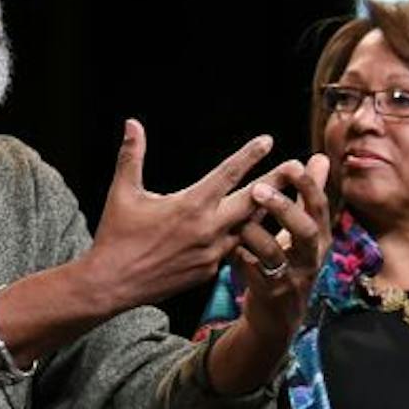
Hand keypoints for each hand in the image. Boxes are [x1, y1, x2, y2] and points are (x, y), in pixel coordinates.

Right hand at [84, 121, 274, 309]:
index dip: (249, 155)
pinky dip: (243, 236)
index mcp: (190, 205)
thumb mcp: (122, 193)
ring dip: (265, 211)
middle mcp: (208, 229)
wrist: (112, 284)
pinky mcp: (209, 272)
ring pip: (248, 228)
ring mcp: (211, 253)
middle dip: (276, 182)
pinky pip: (233, 249)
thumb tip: (132, 123)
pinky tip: (253, 228)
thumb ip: (132, 156)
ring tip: (284, 196)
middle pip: (253, 201)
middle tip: (296, 167)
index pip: (227, 174)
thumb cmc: (115, 236)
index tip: (267, 140)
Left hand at [234, 154, 333, 337]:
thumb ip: (309, 195)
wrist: (278, 318)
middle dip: (283, 208)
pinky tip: (227, 245)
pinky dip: (237, 254)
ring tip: (238, 220)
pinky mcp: (269, 294)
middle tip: (259, 188)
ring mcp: (290, 278)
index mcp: (320, 239)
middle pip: (306, 230)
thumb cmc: (289, 263)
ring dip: (253, 232)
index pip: (320, 207)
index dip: (307, 185)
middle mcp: (310, 258)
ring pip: (272, 252)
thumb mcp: (304, 231)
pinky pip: (249, 270)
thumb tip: (320, 158)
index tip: (291, 163)